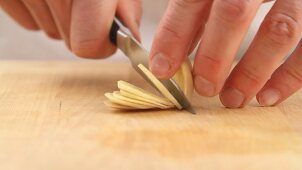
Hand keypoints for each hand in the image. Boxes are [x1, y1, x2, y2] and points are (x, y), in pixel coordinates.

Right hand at [0, 0, 141, 57]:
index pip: (89, 44)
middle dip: (84, 27)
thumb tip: (130, 36)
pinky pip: (30, 23)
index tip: (110, 34)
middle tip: (87, 1)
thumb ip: (127, 7)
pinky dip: (42, 12)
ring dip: (63, 19)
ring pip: (52, 32)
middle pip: (72, 43)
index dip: (103, 44)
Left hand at [150, 0, 301, 107]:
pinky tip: (267, 97)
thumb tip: (170, 57)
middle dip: (214, 56)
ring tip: (232, 100)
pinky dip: (289, 76)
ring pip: (278, 30)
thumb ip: (192, 18)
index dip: (174, 35)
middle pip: (233, 13)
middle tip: (204, 87)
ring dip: (252, 72)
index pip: (191, 0)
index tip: (162, 69)